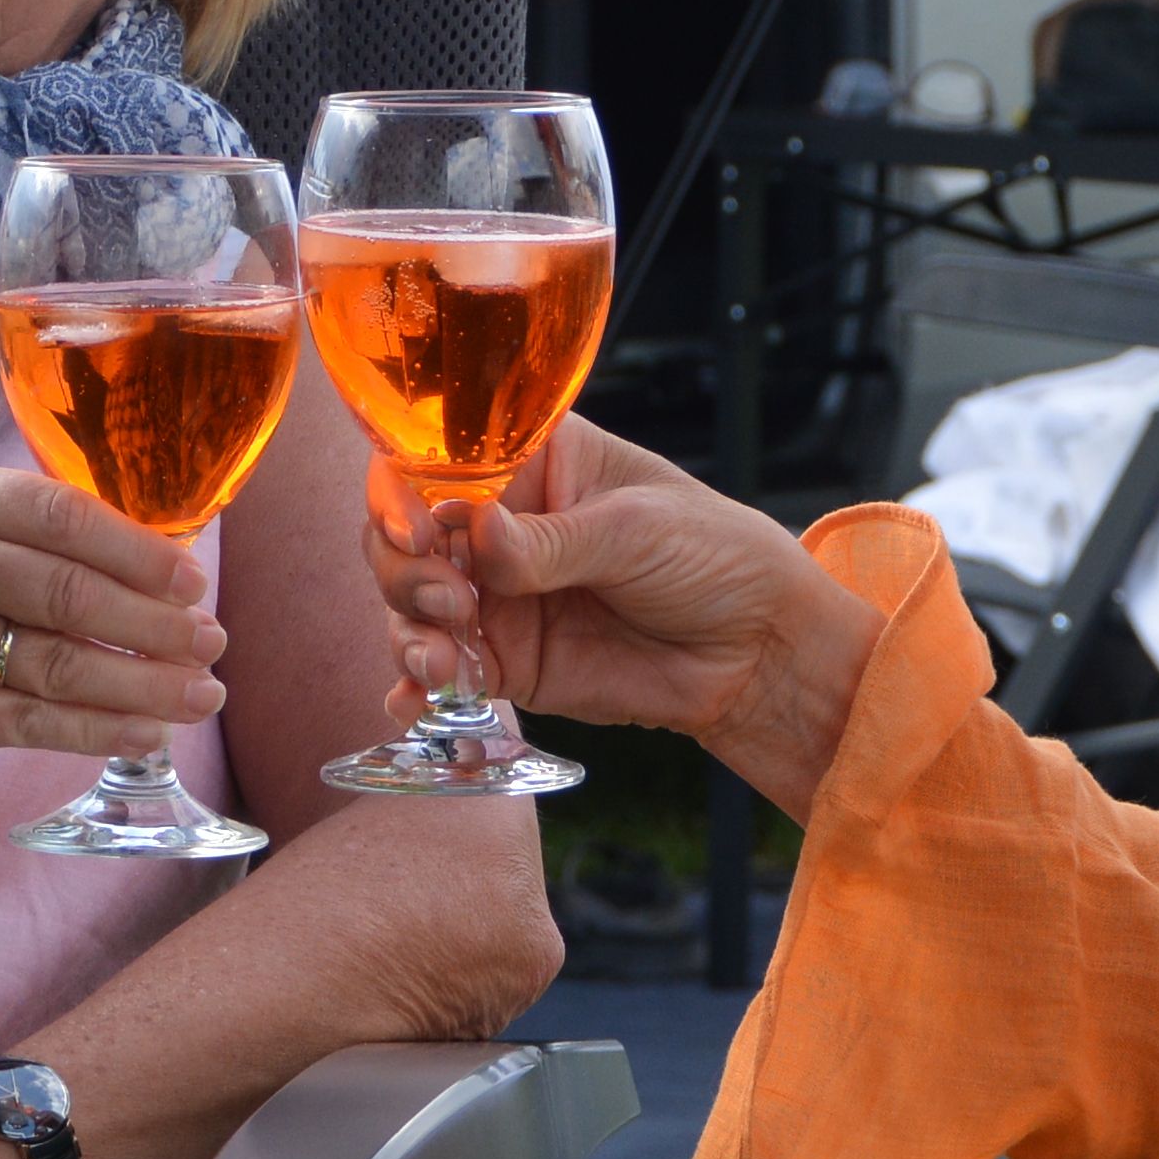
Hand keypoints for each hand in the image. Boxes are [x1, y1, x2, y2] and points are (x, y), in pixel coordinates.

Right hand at [0, 459, 226, 781]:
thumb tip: (154, 570)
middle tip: (213, 645)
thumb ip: (23, 537)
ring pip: (52, 665)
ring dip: (140, 685)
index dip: (137, 549)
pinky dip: (92, 730)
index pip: (58, 516)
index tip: (194, 580)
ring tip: (199, 696)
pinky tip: (143, 734)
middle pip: (65, 594)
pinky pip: (21, 722)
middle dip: (154, 624)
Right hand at [366, 419, 878, 815]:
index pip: (436, 456)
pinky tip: (413, 702)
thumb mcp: (634, 530)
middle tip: (446, 599)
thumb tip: (474, 531)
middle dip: (403, 567)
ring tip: (442, 658)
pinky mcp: (505, 660)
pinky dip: (415, 687)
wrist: (755, 650)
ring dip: (407, 628)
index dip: (402, 486)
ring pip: (410, 603)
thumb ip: (550, 540)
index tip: (412, 524)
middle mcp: (498, 523)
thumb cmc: (710, 554)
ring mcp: (495, 594)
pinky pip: (440, 672)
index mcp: (529, 460)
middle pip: (404, 533)